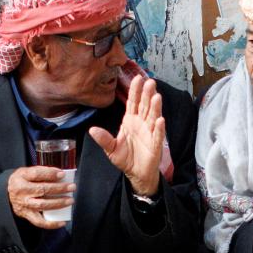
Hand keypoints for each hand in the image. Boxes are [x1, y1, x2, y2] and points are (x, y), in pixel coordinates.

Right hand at [7, 166, 74, 228]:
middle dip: (59, 188)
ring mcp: (24, 204)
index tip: (63, 174)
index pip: (36, 174)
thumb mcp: (27, 172)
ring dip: (59, 203)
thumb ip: (42, 172)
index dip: (50, 174)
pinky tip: (62, 222)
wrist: (7, 194)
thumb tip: (61, 174)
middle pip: (42, 189)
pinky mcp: (27, 215)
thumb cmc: (23, 181)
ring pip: (42, 204)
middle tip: (72, 187)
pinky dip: (51, 224)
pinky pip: (39, 222)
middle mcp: (21, 191)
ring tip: (70, 200)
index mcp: (22, 177)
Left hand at [89, 75, 164, 196]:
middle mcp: (141, 124)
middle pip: (145, 106)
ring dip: (155, 107)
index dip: (135, 91)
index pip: (133, 103)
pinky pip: (157, 135)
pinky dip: (159, 128)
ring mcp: (149, 133)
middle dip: (147, 94)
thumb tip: (92, 129)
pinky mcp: (155, 145)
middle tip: (150, 82)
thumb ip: (103, 139)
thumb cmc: (125, 159)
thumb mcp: (111, 149)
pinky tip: (160, 120)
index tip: (138, 78)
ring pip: (153, 117)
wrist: (136, 174)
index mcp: (130, 121)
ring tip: (156, 96)